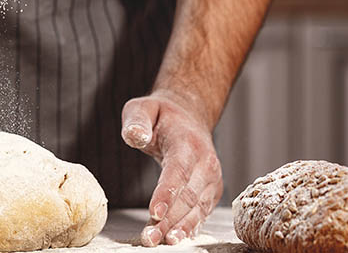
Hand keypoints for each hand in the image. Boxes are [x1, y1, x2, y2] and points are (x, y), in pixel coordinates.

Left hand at [121, 91, 222, 246]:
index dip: (167, 193)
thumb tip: (135, 136)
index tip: (154, 212)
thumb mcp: (143, 109)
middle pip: (188, 196)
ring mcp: (212, 179)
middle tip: (149, 237)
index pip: (178, 170)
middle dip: (169, 220)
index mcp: (188, 142)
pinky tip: (175, 239)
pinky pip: (201, 213)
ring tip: (160, 242)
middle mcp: (206, 162)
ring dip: (179, 228)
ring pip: (197, 209)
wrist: (188, 118)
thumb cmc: (161, 116)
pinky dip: (189, 228)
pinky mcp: (211, 192)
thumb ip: (136, 121)